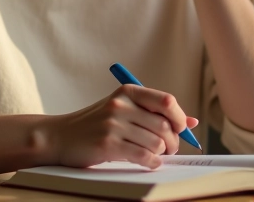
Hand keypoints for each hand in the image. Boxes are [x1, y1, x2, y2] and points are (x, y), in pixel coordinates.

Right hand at [47, 85, 199, 168]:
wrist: (60, 137)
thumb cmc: (96, 124)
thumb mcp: (124, 110)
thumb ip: (155, 113)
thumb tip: (192, 122)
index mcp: (127, 92)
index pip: (167, 101)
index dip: (180, 117)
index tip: (181, 129)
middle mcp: (121, 105)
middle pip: (164, 125)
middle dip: (173, 141)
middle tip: (169, 148)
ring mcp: (113, 125)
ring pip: (156, 143)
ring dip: (161, 153)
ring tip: (155, 154)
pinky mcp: (108, 145)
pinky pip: (143, 156)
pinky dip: (152, 162)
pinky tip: (148, 162)